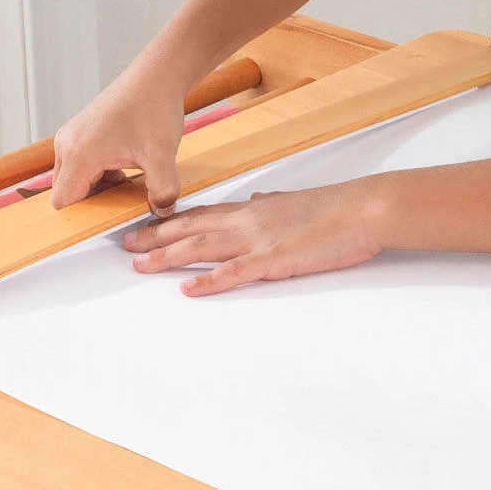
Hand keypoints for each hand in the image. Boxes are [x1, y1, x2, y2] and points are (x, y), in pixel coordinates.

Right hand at [51, 71, 184, 217]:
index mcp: (79, 154)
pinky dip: (98, 172)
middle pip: (66, 191)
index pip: (63, 202)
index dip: (81, 217)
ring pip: (74, 178)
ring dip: (97, 187)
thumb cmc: (153, 108)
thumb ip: (162, 192)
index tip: (103, 222)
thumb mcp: (162, 156)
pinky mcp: (81, 131)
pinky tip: (123, 166)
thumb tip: (162, 213)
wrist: (156, 75)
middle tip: (122, 201)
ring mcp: (72, 136)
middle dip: (92, 202)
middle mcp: (68, 144)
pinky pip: (80, 164)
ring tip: (126, 179)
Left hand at [122, 180, 382, 295]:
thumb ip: (268, 205)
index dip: (167, 222)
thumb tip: (254, 201)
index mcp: (251, 209)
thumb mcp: (292, 202)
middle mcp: (247, 220)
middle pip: (190, 228)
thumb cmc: (335, 208)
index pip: (200, 215)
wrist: (366, 208)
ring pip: (202, 246)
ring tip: (140, 265)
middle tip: (124, 245)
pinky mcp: (275, 259)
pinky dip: (209, 281)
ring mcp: (258, 239)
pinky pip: (235, 272)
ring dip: (167, 256)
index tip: (142, 227)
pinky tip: (187, 288)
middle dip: (154, 237)